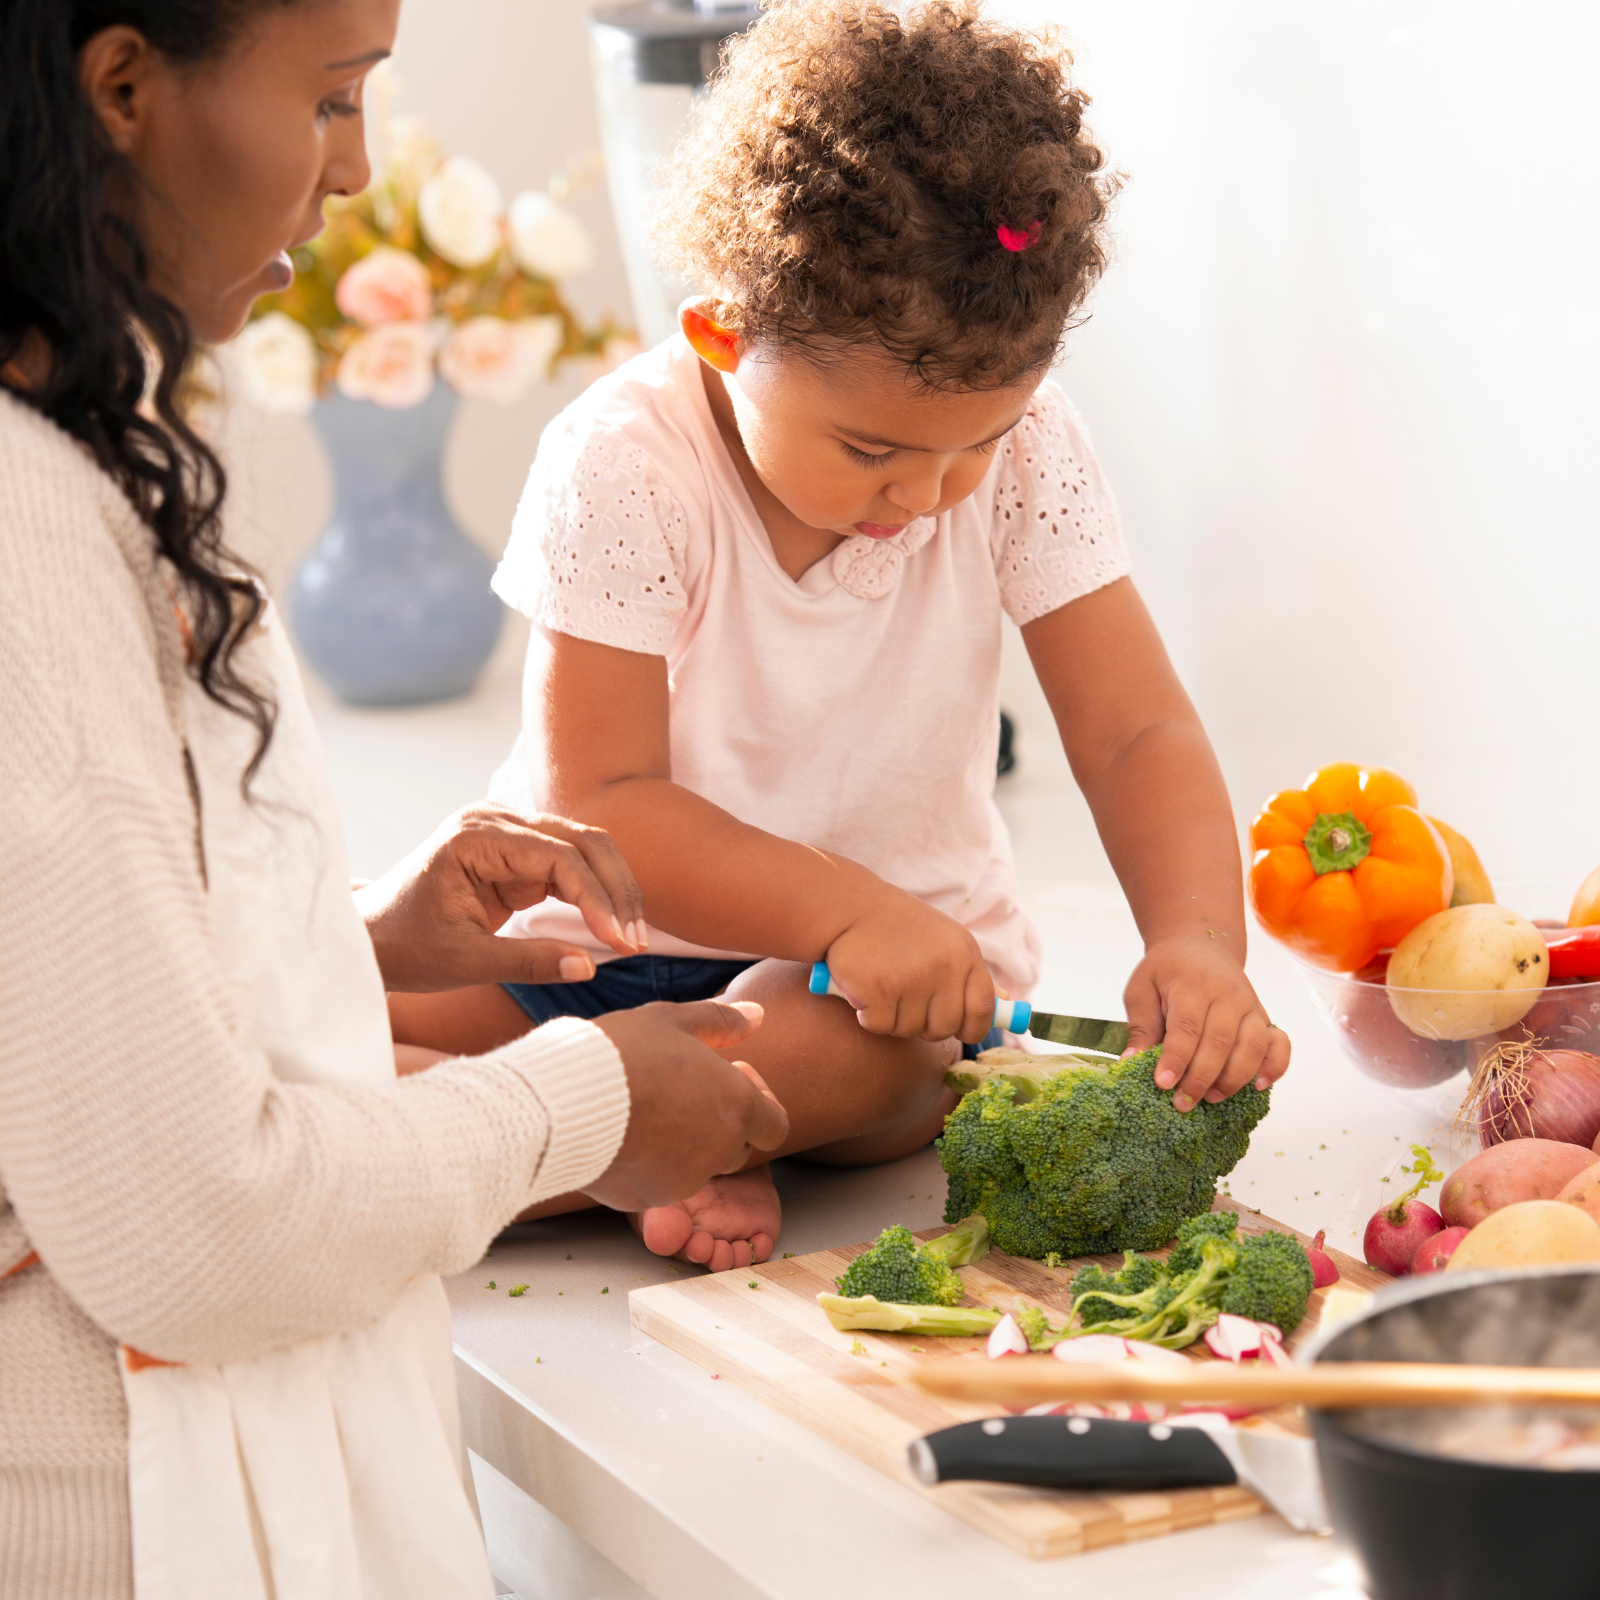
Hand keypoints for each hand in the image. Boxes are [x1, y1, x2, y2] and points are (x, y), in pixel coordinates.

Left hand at [356, 802, 645, 992]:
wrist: (369, 938)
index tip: (619, 942)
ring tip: (630, 938)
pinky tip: (610, 929)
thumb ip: (527, 963)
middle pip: (582, 841)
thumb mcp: (462, 962)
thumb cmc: (404, 948)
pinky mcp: (517, 854)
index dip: (596, 898)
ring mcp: (508, 833)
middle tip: (635, 940)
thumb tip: (589, 968)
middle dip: (616, 890)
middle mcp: (496, 821)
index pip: (557, 856)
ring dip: (612, 891)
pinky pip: (570, 867)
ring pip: (584, 849)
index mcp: (475, 836)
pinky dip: (594, 896)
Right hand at [584, 1000, 789, 1209]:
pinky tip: (621, 1138)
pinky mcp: (649, 1200)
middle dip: (718, 1128)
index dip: (755, 1109)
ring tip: (642, 1113)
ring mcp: (685, 1180)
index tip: (724, 1088)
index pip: (775, 1126)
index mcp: (737, 1105)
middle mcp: (720, 1150)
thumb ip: (722, 1021)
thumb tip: (758, 1015)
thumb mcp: (673, 1020)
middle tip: (677, 1097)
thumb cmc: (622, 1052)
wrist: (563, 1101)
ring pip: (696, 1169)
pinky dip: (648, 1168)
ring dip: (682, 1149)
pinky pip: (658, 1186)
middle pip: (736, 1150)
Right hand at [825, 889, 994, 1042]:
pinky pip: (880, 1026)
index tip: (959, 1032)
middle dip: (925, 1026)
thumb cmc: (901, 928)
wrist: (851, 906)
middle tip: (906, 1004)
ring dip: (893, 1018)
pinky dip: (868, 1016)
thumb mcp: (946, 941)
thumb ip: (970, 974)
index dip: (972, 1029)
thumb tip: (1005, 1003)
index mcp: (964, 953)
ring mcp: (911, 978)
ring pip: (909, 1029)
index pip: (982, 1009)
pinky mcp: (878, 989)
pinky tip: (864, 992)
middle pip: (944, 1028)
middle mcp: (943, 966)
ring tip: (883, 988)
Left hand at [1122, 931, 1289, 1109]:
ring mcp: (1250, 1006)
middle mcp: (1227, 995)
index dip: (1176, 1058)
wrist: (1200, 945)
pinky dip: (1274, 1066)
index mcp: (1192, 985)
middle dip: (1201, 1077)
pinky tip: (1257, 1086)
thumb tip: (1132, 1061)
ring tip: (1211, 1098)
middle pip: (1220, 1041)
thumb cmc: (1167, 971)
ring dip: (1233, 1078)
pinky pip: (1279, 1044)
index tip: (1163, 1084)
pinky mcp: (1264, 1017)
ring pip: (1252, 1046)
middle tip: (1183, 1103)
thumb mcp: (1142, 988)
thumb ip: (1140, 1025)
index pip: (1187, 1026)